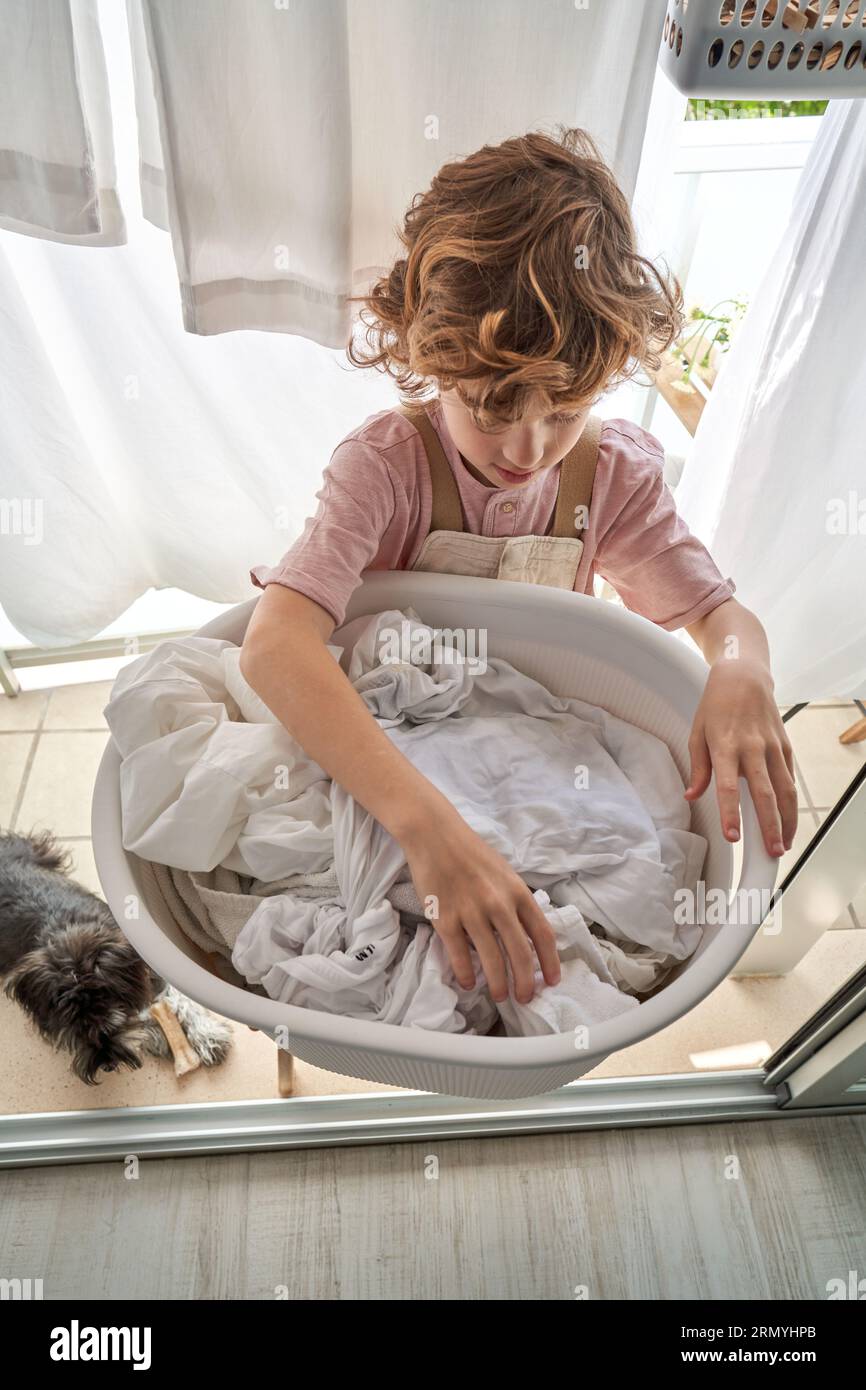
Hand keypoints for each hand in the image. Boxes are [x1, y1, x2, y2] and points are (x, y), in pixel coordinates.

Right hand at [401, 809, 561, 1003]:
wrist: (435, 836)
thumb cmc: (472, 854)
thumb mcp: (506, 874)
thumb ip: (516, 902)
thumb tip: (527, 934)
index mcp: (518, 892)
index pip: (542, 934)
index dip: (550, 962)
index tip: (552, 981)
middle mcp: (499, 904)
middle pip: (520, 953)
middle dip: (525, 982)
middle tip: (525, 997)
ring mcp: (471, 912)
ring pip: (491, 960)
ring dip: (498, 984)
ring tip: (501, 997)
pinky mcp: (445, 918)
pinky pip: (459, 955)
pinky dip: (466, 975)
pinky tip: (469, 984)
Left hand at [684, 656, 797, 857]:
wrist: (743, 676)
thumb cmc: (715, 705)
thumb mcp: (697, 733)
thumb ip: (698, 768)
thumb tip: (691, 796)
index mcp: (725, 746)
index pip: (728, 787)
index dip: (730, 814)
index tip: (733, 837)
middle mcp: (751, 748)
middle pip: (764, 794)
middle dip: (769, 826)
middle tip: (771, 853)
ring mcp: (771, 746)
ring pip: (785, 789)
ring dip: (786, 819)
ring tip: (784, 844)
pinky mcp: (784, 745)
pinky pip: (789, 777)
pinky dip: (790, 800)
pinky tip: (788, 819)